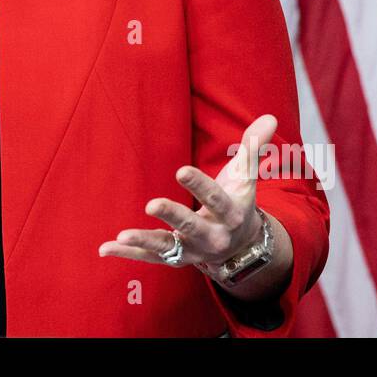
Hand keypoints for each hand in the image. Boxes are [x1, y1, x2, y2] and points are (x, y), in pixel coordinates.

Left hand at [99, 114, 275, 269]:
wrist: (242, 246)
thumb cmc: (237, 201)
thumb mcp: (245, 176)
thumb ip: (254, 147)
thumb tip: (270, 117)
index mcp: (231, 213)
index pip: (216, 198)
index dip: (199, 185)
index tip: (180, 170)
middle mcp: (213, 236)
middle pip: (192, 227)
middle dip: (173, 216)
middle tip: (151, 204)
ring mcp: (193, 251)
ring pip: (168, 247)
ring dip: (145, 241)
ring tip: (122, 235)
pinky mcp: (175, 259)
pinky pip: (150, 258)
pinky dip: (129, 255)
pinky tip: (106, 248)